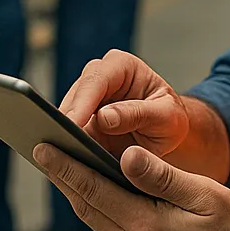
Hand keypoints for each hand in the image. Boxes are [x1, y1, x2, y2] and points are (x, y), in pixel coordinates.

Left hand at [33, 143, 229, 230]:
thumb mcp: (205, 194)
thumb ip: (162, 176)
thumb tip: (126, 155)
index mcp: (147, 229)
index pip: (94, 190)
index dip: (66, 166)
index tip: (42, 146)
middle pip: (86, 207)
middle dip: (63, 177)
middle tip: (41, 150)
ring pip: (96, 221)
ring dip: (78, 193)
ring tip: (62, 166)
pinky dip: (99, 208)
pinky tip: (97, 192)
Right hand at [59, 51, 191, 159]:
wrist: (165, 131)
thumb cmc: (169, 118)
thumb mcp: (167, 116)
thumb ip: (138, 114)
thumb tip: (103, 117)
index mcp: (122, 66)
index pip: (97, 80)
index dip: (82, 102)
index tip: (72, 123)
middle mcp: (98, 77)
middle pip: (74, 98)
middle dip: (66, 121)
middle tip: (60, 145)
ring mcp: (85, 100)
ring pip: (64, 117)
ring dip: (62, 136)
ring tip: (61, 159)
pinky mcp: (78, 122)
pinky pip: (66, 134)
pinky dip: (66, 148)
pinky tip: (65, 164)